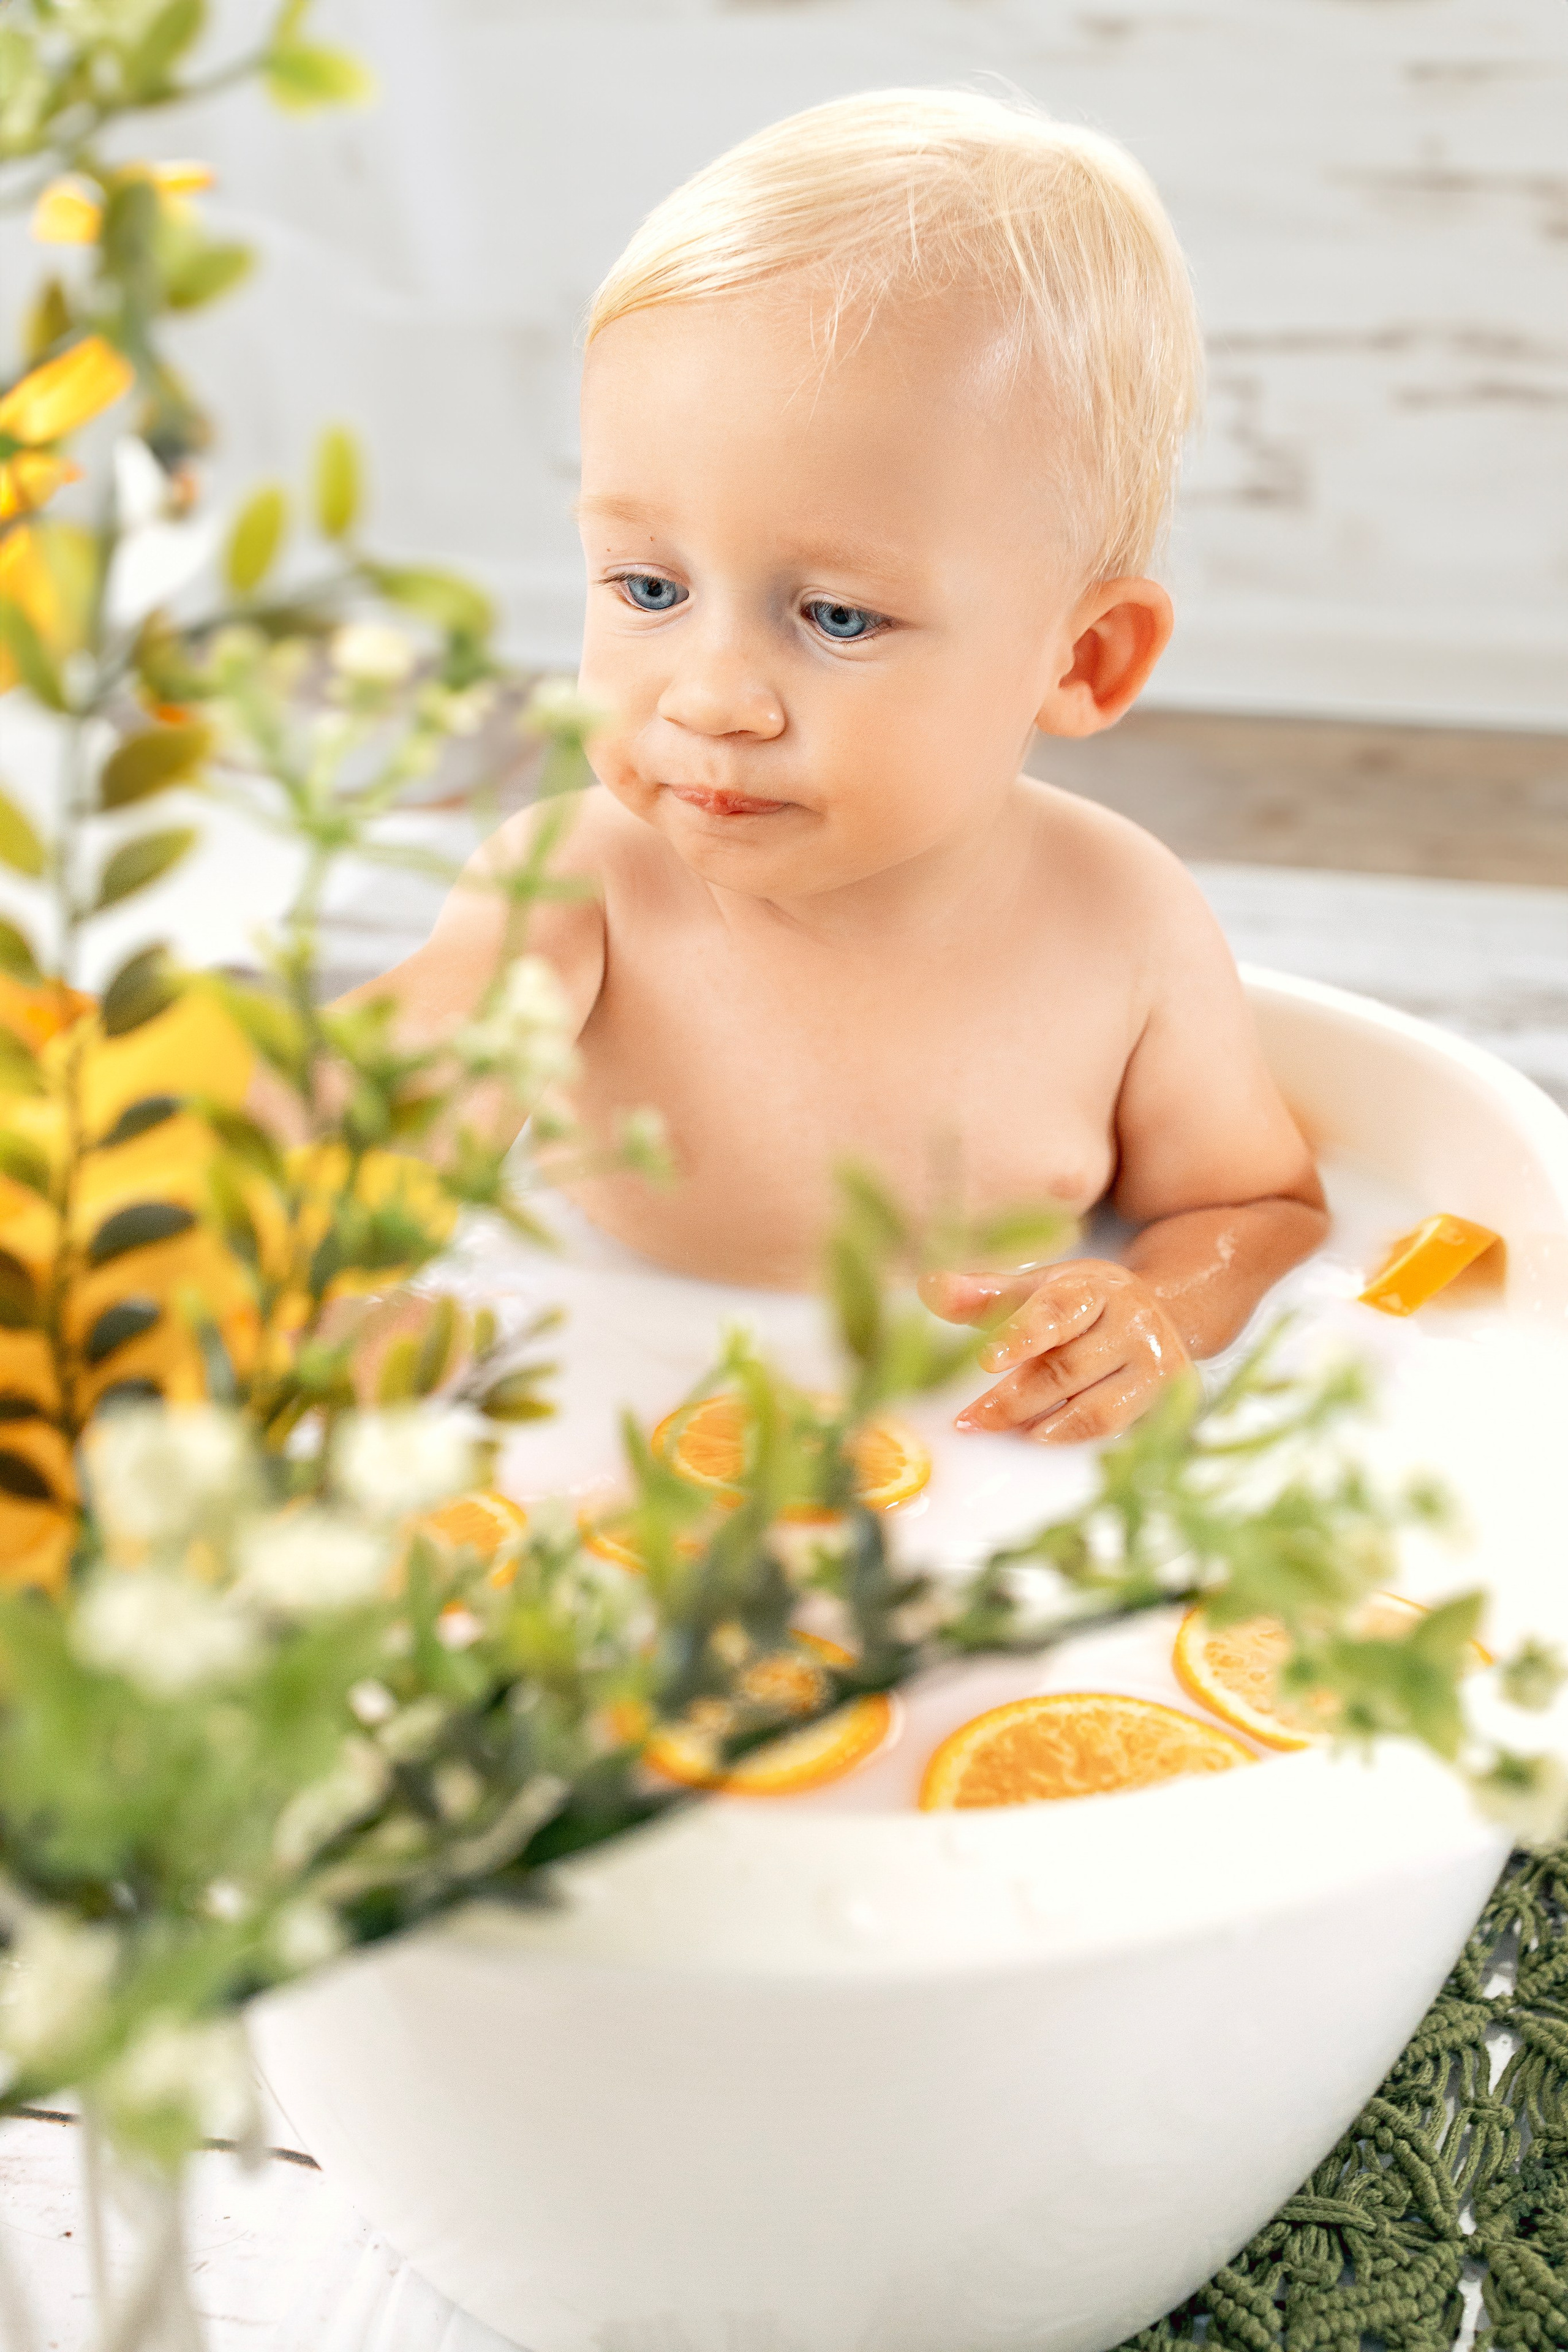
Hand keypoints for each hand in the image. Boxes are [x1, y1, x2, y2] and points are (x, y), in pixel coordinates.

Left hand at [918, 1258, 1191, 1444]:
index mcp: (1096, 1289)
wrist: (1156, 1313)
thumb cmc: (1082, 1303)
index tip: (986, 1359)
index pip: (1057, 1312)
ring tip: (1001, 1430)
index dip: (1021, 1336)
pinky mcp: (1164, 1402)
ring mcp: (1155, 1366)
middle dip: (1013, 1399)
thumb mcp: (1036, 1288)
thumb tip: (929, 1287)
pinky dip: (1073, 1437)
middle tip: (970, 1419)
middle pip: (1068, 1369)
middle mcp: (1133, 1324)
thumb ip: (984, 1294)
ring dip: (1042, 1425)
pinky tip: (1039, 1437)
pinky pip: (1114, 1431)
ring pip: (1095, 1409)